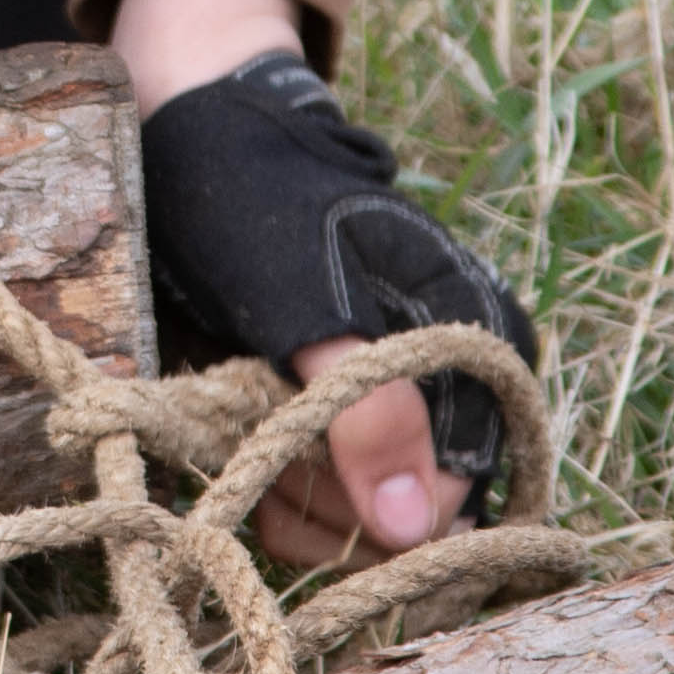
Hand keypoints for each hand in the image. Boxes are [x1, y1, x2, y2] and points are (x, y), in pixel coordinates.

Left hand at [128, 16, 542, 570]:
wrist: (194, 145)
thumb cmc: (254, 208)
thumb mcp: (306, 303)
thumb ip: (364, 408)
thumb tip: (413, 528)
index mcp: (478, 345)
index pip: (452, 497)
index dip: (370, 511)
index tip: (292, 474)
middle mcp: (452, 387)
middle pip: (409, 520)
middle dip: (326, 505)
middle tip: (260, 446)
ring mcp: (399, 406)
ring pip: (365, 522)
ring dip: (295, 501)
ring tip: (245, 431)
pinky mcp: (345, 419)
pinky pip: (331, 502)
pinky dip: (281, 493)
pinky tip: (246, 445)